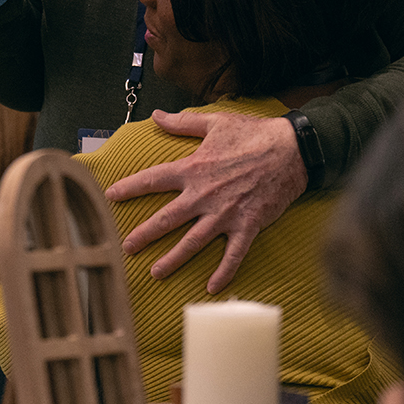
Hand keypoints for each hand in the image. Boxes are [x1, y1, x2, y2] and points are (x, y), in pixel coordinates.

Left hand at [104, 110, 304, 293]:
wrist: (292, 149)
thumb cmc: (254, 133)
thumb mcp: (215, 122)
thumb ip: (182, 122)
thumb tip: (156, 116)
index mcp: (194, 168)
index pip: (153, 179)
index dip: (130, 187)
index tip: (110, 196)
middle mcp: (205, 194)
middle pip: (167, 219)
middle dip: (144, 234)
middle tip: (126, 247)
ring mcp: (226, 213)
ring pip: (193, 242)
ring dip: (173, 259)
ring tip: (156, 272)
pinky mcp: (248, 225)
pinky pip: (233, 254)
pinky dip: (223, 272)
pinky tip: (211, 287)